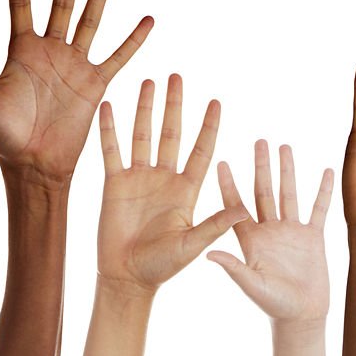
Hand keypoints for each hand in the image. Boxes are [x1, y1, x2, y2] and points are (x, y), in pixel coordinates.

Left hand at [0, 0, 152, 182]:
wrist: (34, 164)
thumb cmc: (3, 136)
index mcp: (21, 50)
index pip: (20, 2)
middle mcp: (50, 51)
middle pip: (60, 1)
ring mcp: (74, 65)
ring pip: (89, 20)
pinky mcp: (95, 84)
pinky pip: (118, 57)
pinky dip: (133, 40)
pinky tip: (146, 20)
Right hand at [96, 76, 245, 292]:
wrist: (128, 277)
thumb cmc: (164, 266)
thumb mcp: (193, 243)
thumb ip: (215, 224)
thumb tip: (244, 209)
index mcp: (188, 190)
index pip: (202, 151)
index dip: (209, 127)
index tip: (217, 102)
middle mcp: (165, 178)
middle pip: (173, 134)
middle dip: (176, 106)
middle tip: (178, 77)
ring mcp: (140, 179)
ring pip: (144, 135)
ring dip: (146, 110)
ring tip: (151, 81)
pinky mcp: (115, 184)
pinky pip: (112, 151)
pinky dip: (110, 129)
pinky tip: (110, 105)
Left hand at [207, 140, 333, 321]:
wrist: (301, 316)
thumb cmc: (272, 304)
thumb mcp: (250, 285)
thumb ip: (233, 267)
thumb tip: (208, 253)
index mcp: (251, 240)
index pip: (236, 206)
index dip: (228, 184)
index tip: (220, 161)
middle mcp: (269, 230)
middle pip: (263, 191)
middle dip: (261, 166)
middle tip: (259, 141)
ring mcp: (291, 232)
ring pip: (288, 194)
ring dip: (287, 171)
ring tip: (285, 146)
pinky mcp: (313, 237)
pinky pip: (318, 209)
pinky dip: (322, 191)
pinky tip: (325, 171)